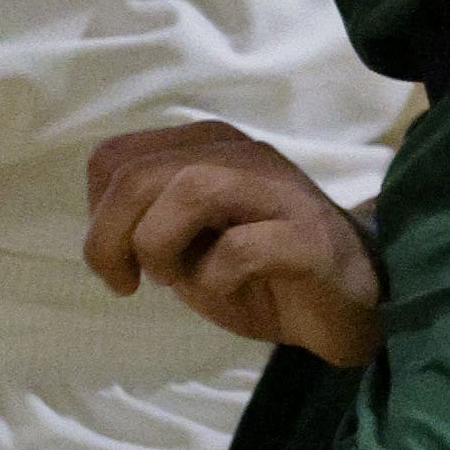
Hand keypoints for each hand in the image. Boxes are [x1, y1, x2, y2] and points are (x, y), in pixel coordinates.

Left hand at [84, 121, 383, 364]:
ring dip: (161, 246)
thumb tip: (100, 234)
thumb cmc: (263, 273)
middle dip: (111, 237)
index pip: (114, 158)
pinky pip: (241, 248)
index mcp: (203, 148)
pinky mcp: (307, 235)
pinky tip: (226, 291)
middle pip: (140, 173)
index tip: (117, 263)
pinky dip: (215, 277)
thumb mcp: (189, 247)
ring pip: (190, 190)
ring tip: (175, 281)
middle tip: (126, 283)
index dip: (98, 215)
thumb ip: (146, 224)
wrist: (351, 301)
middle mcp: (239, 154)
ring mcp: (277, 190)